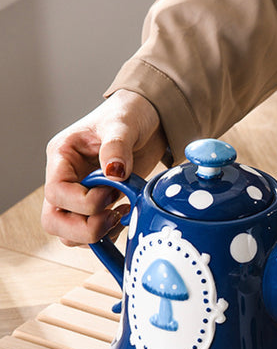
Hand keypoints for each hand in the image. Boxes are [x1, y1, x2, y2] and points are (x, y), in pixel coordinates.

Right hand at [42, 89, 166, 245]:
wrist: (150, 120)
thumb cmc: (128, 114)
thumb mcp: (122, 123)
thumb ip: (117, 146)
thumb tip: (114, 172)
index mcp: (62, 157)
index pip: (55, 192)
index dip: (83, 202)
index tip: (111, 192)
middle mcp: (66, 179)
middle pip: (54, 222)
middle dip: (83, 228)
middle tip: (112, 215)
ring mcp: (81, 196)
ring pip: (71, 234)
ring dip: (97, 233)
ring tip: (121, 212)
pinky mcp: (99, 207)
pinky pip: (95, 234)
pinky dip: (110, 233)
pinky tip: (127, 213)